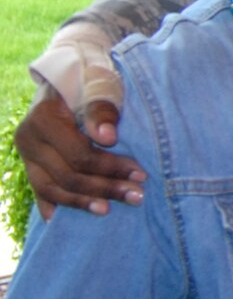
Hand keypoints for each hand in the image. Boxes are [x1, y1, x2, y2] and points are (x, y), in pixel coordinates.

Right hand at [14, 87, 141, 216]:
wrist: (71, 77)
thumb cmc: (92, 80)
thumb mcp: (101, 85)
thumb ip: (103, 108)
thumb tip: (107, 137)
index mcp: (44, 118)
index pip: (79, 155)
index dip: (110, 167)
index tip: (141, 174)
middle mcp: (28, 139)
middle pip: (66, 176)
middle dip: (104, 189)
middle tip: (137, 196)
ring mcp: (25, 155)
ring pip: (50, 189)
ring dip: (82, 203)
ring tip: (109, 211)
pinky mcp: (30, 164)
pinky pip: (38, 190)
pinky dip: (52, 205)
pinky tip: (61, 222)